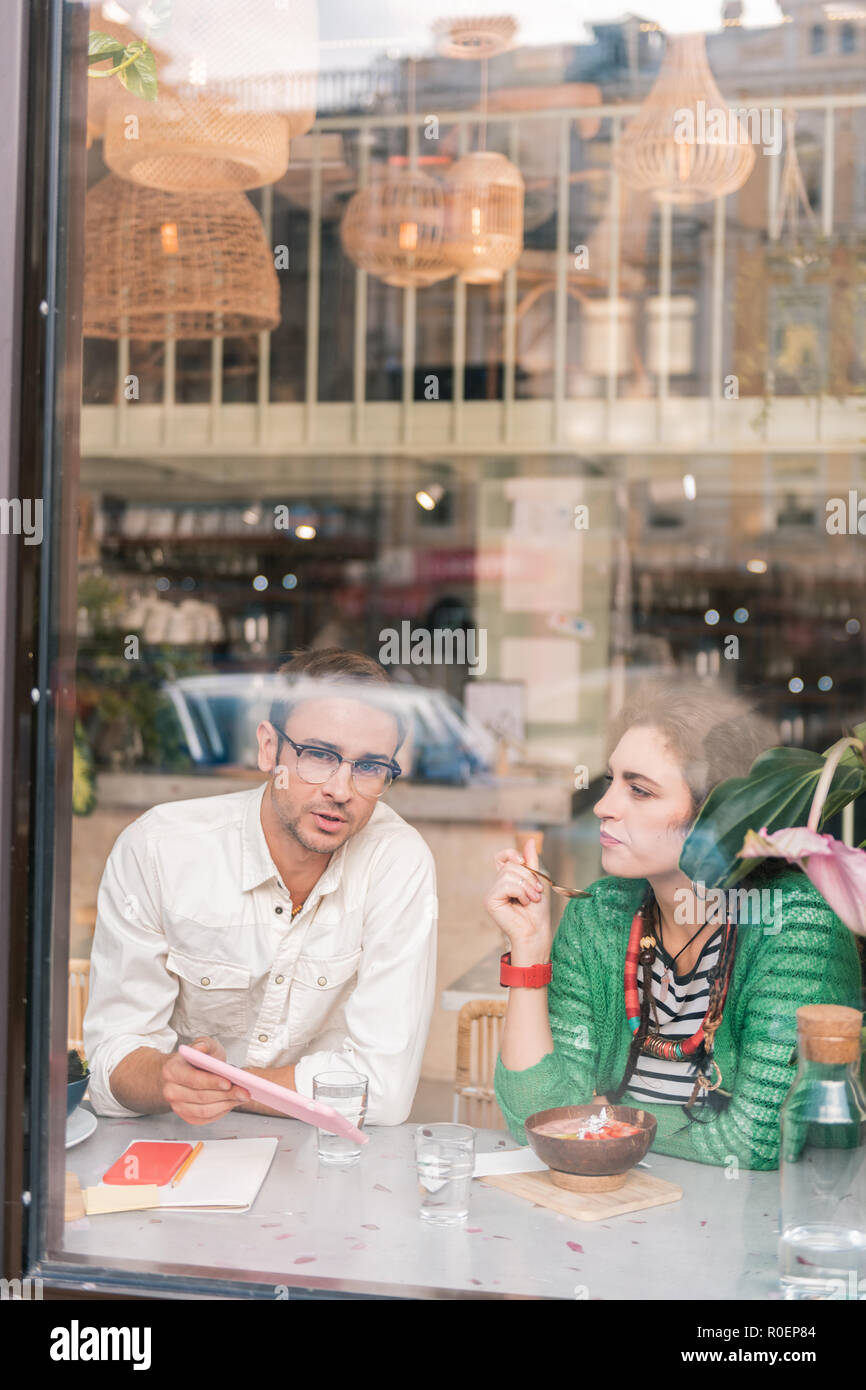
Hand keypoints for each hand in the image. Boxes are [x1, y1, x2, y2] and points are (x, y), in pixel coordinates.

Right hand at [161, 1036, 250, 1125]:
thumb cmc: (197, 1059)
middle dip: (225, 1095)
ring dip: (226, 1104)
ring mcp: (177, 1106)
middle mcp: (171, 1091)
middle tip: (244, 1091)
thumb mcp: (203, 1045)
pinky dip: (222, 1111)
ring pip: (205, 1110)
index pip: (193, 1079)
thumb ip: (204, 1044)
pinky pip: (206, 1118)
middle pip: (201, 1097)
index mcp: (172, 1071)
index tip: (229, 1082)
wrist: (187, 1072)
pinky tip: (233, 1102)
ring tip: (242, 1097)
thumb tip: (201, 1049)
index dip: (212, 1082)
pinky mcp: (187, 1116)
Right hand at [485, 837, 551, 964]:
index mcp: (505, 881)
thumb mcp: (536, 881)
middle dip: (529, 877)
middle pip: (510, 865)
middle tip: (536, 892)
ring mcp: (491, 893)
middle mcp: (496, 885)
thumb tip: (529, 840)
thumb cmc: (537, 912)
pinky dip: (520, 892)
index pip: (501, 857)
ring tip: (531, 899)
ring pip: (509, 874)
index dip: (511, 854)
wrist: (536, 932)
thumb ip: (531, 862)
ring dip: (526, 886)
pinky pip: (506, 885)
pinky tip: (523, 903)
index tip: (524, 862)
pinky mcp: (490, 901)